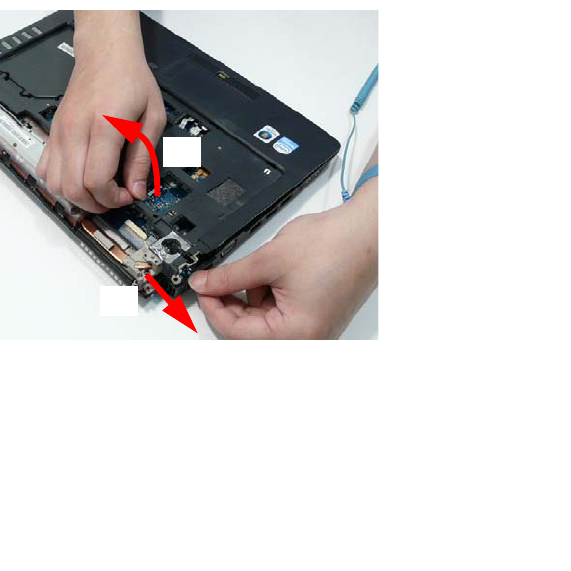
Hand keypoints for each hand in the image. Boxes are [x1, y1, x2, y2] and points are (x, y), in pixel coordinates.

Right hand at [37, 11, 165, 214]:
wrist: (105, 52)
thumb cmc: (130, 79)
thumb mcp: (152, 117)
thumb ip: (143, 157)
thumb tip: (136, 190)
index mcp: (103, 125)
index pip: (96, 181)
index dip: (112, 198)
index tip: (127, 194)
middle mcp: (76, 129)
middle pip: (73, 188)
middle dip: (96, 204)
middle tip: (113, 197)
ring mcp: (60, 131)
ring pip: (55, 184)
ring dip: (77, 197)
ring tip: (97, 191)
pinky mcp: (53, 132)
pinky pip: (45, 170)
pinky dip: (60, 183)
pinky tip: (78, 179)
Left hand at [189, 181, 377, 339]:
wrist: (368, 231)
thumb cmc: (336, 245)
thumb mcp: (269, 259)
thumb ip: (230, 276)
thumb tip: (205, 284)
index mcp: (295, 333)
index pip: (236, 331)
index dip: (213, 307)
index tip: (201, 288)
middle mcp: (306, 339)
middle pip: (249, 330)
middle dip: (233, 302)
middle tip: (218, 277)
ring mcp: (311, 330)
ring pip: (263, 320)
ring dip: (254, 295)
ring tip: (267, 266)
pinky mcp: (314, 318)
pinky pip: (280, 313)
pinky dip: (270, 294)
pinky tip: (276, 271)